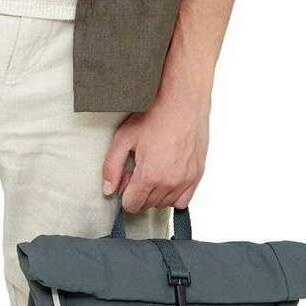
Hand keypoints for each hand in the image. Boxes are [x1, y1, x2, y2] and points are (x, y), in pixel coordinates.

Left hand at [101, 84, 208, 215]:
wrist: (183, 100)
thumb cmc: (155, 114)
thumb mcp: (123, 138)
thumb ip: (111, 167)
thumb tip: (108, 190)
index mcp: (150, 175)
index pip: (132, 205)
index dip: (124, 193)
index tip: (126, 178)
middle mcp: (170, 182)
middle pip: (148, 205)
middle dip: (139, 192)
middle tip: (138, 169)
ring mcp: (186, 180)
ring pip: (165, 204)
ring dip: (156, 193)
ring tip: (153, 169)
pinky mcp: (198, 174)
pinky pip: (184, 200)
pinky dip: (174, 194)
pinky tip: (168, 177)